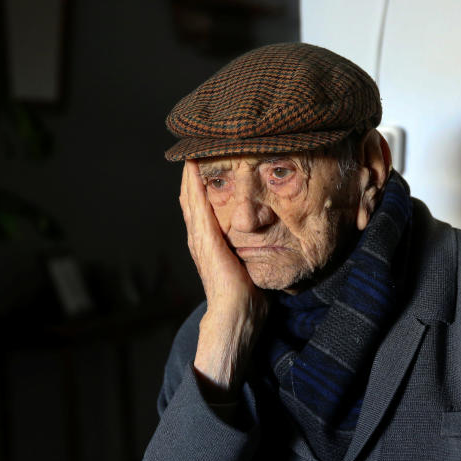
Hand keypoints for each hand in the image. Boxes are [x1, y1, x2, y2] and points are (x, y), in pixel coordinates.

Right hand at [179, 161, 267, 394]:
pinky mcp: (204, 241)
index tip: (207, 158)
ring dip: (190, 172)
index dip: (201, 181)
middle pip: (191, 196)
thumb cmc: (247, 296)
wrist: (236, 317)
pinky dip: (193, 184)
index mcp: (209, 242)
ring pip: (190, 196)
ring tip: (193, 146)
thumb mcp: (250, 263)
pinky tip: (195, 165)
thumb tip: (270, 233)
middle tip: (196, 143)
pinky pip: (196, 205)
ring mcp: (199, 238)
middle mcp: (200, 237)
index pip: (201, 204)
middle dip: (193, 171)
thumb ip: (252, 247)